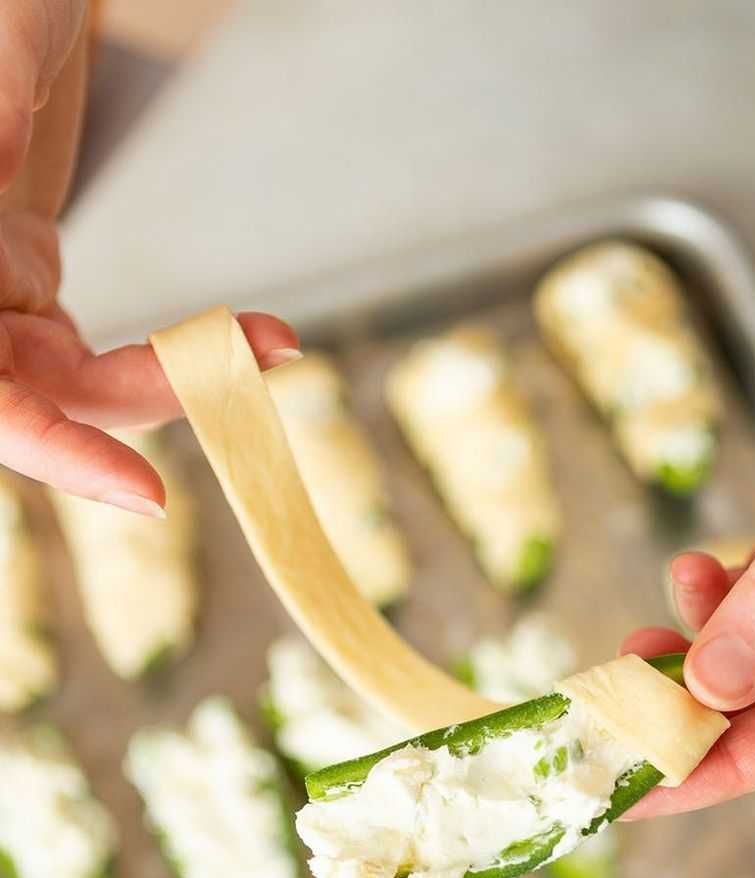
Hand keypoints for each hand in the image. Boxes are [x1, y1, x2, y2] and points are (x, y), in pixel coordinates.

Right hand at [0, 1, 299, 515]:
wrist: (9, 17)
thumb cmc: (2, 13)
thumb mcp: (1, 42)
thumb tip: (0, 173)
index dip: (53, 449)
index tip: (145, 495)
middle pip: (38, 404)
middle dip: (152, 398)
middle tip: (255, 358)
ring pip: (79, 393)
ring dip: (180, 378)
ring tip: (270, 339)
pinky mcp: (26, 308)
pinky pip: (100, 368)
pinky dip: (173, 361)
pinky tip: (243, 338)